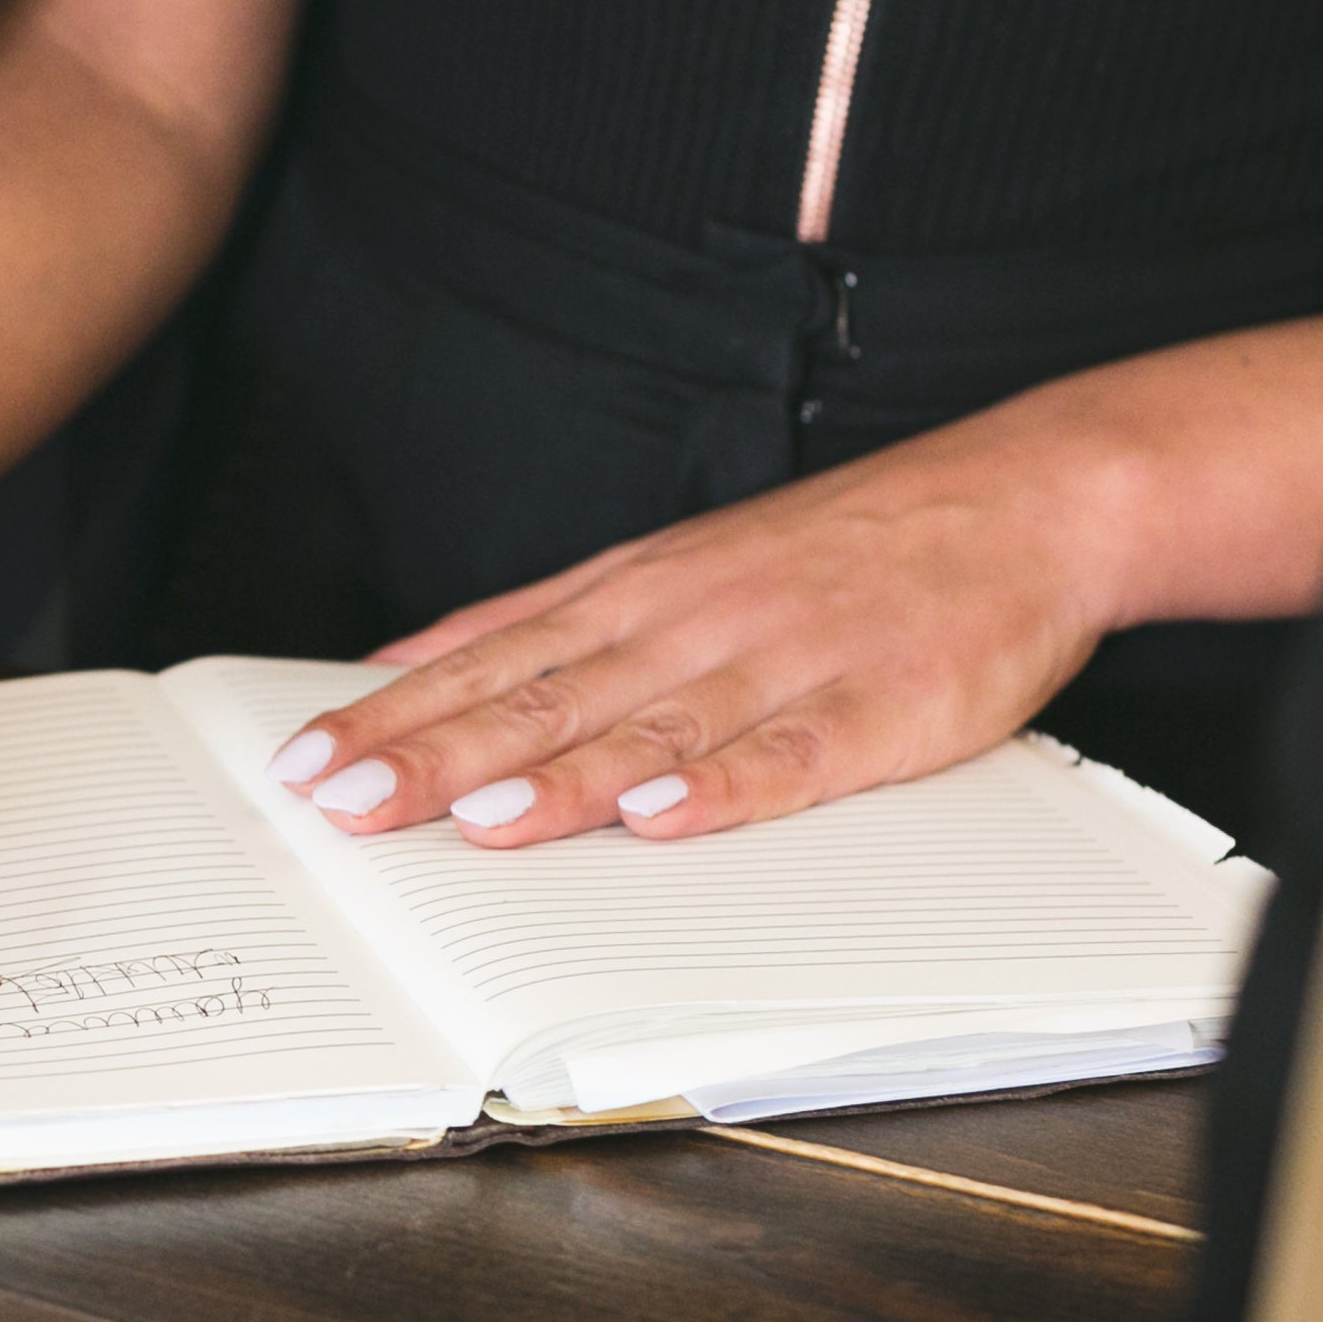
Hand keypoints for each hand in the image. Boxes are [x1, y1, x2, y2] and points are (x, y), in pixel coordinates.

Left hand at [264, 401, 1136, 846]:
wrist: (1019, 500)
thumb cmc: (831, 547)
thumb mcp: (664, 564)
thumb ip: (538, 621)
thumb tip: (404, 662)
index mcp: (635, 594)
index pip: (488, 661)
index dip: (394, 714)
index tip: (304, 760)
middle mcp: (691, 623)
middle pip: (545, 699)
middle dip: (437, 754)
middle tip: (343, 802)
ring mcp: (783, 665)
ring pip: (651, 730)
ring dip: (558, 779)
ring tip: (473, 821)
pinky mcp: (875, 709)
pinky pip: (792, 756)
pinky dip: (726, 788)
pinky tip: (662, 819)